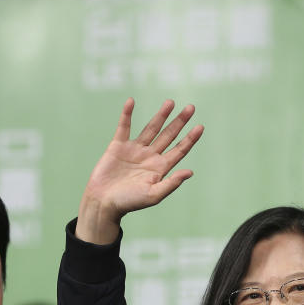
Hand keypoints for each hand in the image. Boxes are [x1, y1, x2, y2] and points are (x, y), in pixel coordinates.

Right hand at [76, 98, 202, 244]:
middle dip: (179, 122)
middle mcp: (150, 157)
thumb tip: (190, 172)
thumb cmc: (128, 202)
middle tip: (191, 108)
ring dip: (161, 115)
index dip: (190, 139)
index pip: (179, 150)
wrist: (103, 202)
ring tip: (170, 102)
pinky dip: (127, 114)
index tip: (200, 126)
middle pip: (168, 135)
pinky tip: (131, 102)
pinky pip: (124, 127)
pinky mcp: (118, 146)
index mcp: (160, 168)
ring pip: (151, 128)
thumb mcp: (153, 195)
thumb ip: (171, 184)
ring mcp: (134, 150)